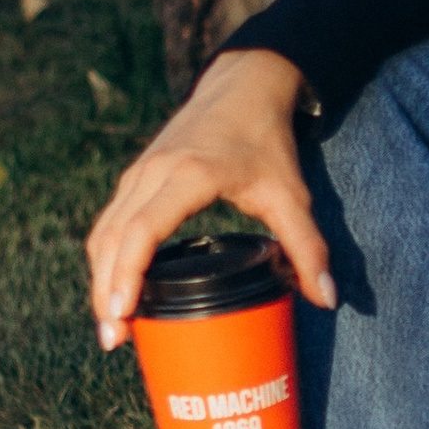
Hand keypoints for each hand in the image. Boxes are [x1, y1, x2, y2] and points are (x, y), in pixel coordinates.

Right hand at [84, 47, 332, 350]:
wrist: (242, 87)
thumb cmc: (266, 141)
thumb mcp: (291, 193)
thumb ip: (307, 245)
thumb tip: (328, 298)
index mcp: (188, 175)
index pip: (142, 230)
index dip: (126, 274)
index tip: (121, 315)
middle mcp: (153, 173)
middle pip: (112, 239)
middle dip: (106, 293)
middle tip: (115, 341)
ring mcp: (138, 174)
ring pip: (103, 233)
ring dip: (100, 280)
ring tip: (113, 328)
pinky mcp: (134, 178)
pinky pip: (108, 224)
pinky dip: (106, 260)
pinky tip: (116, 292)